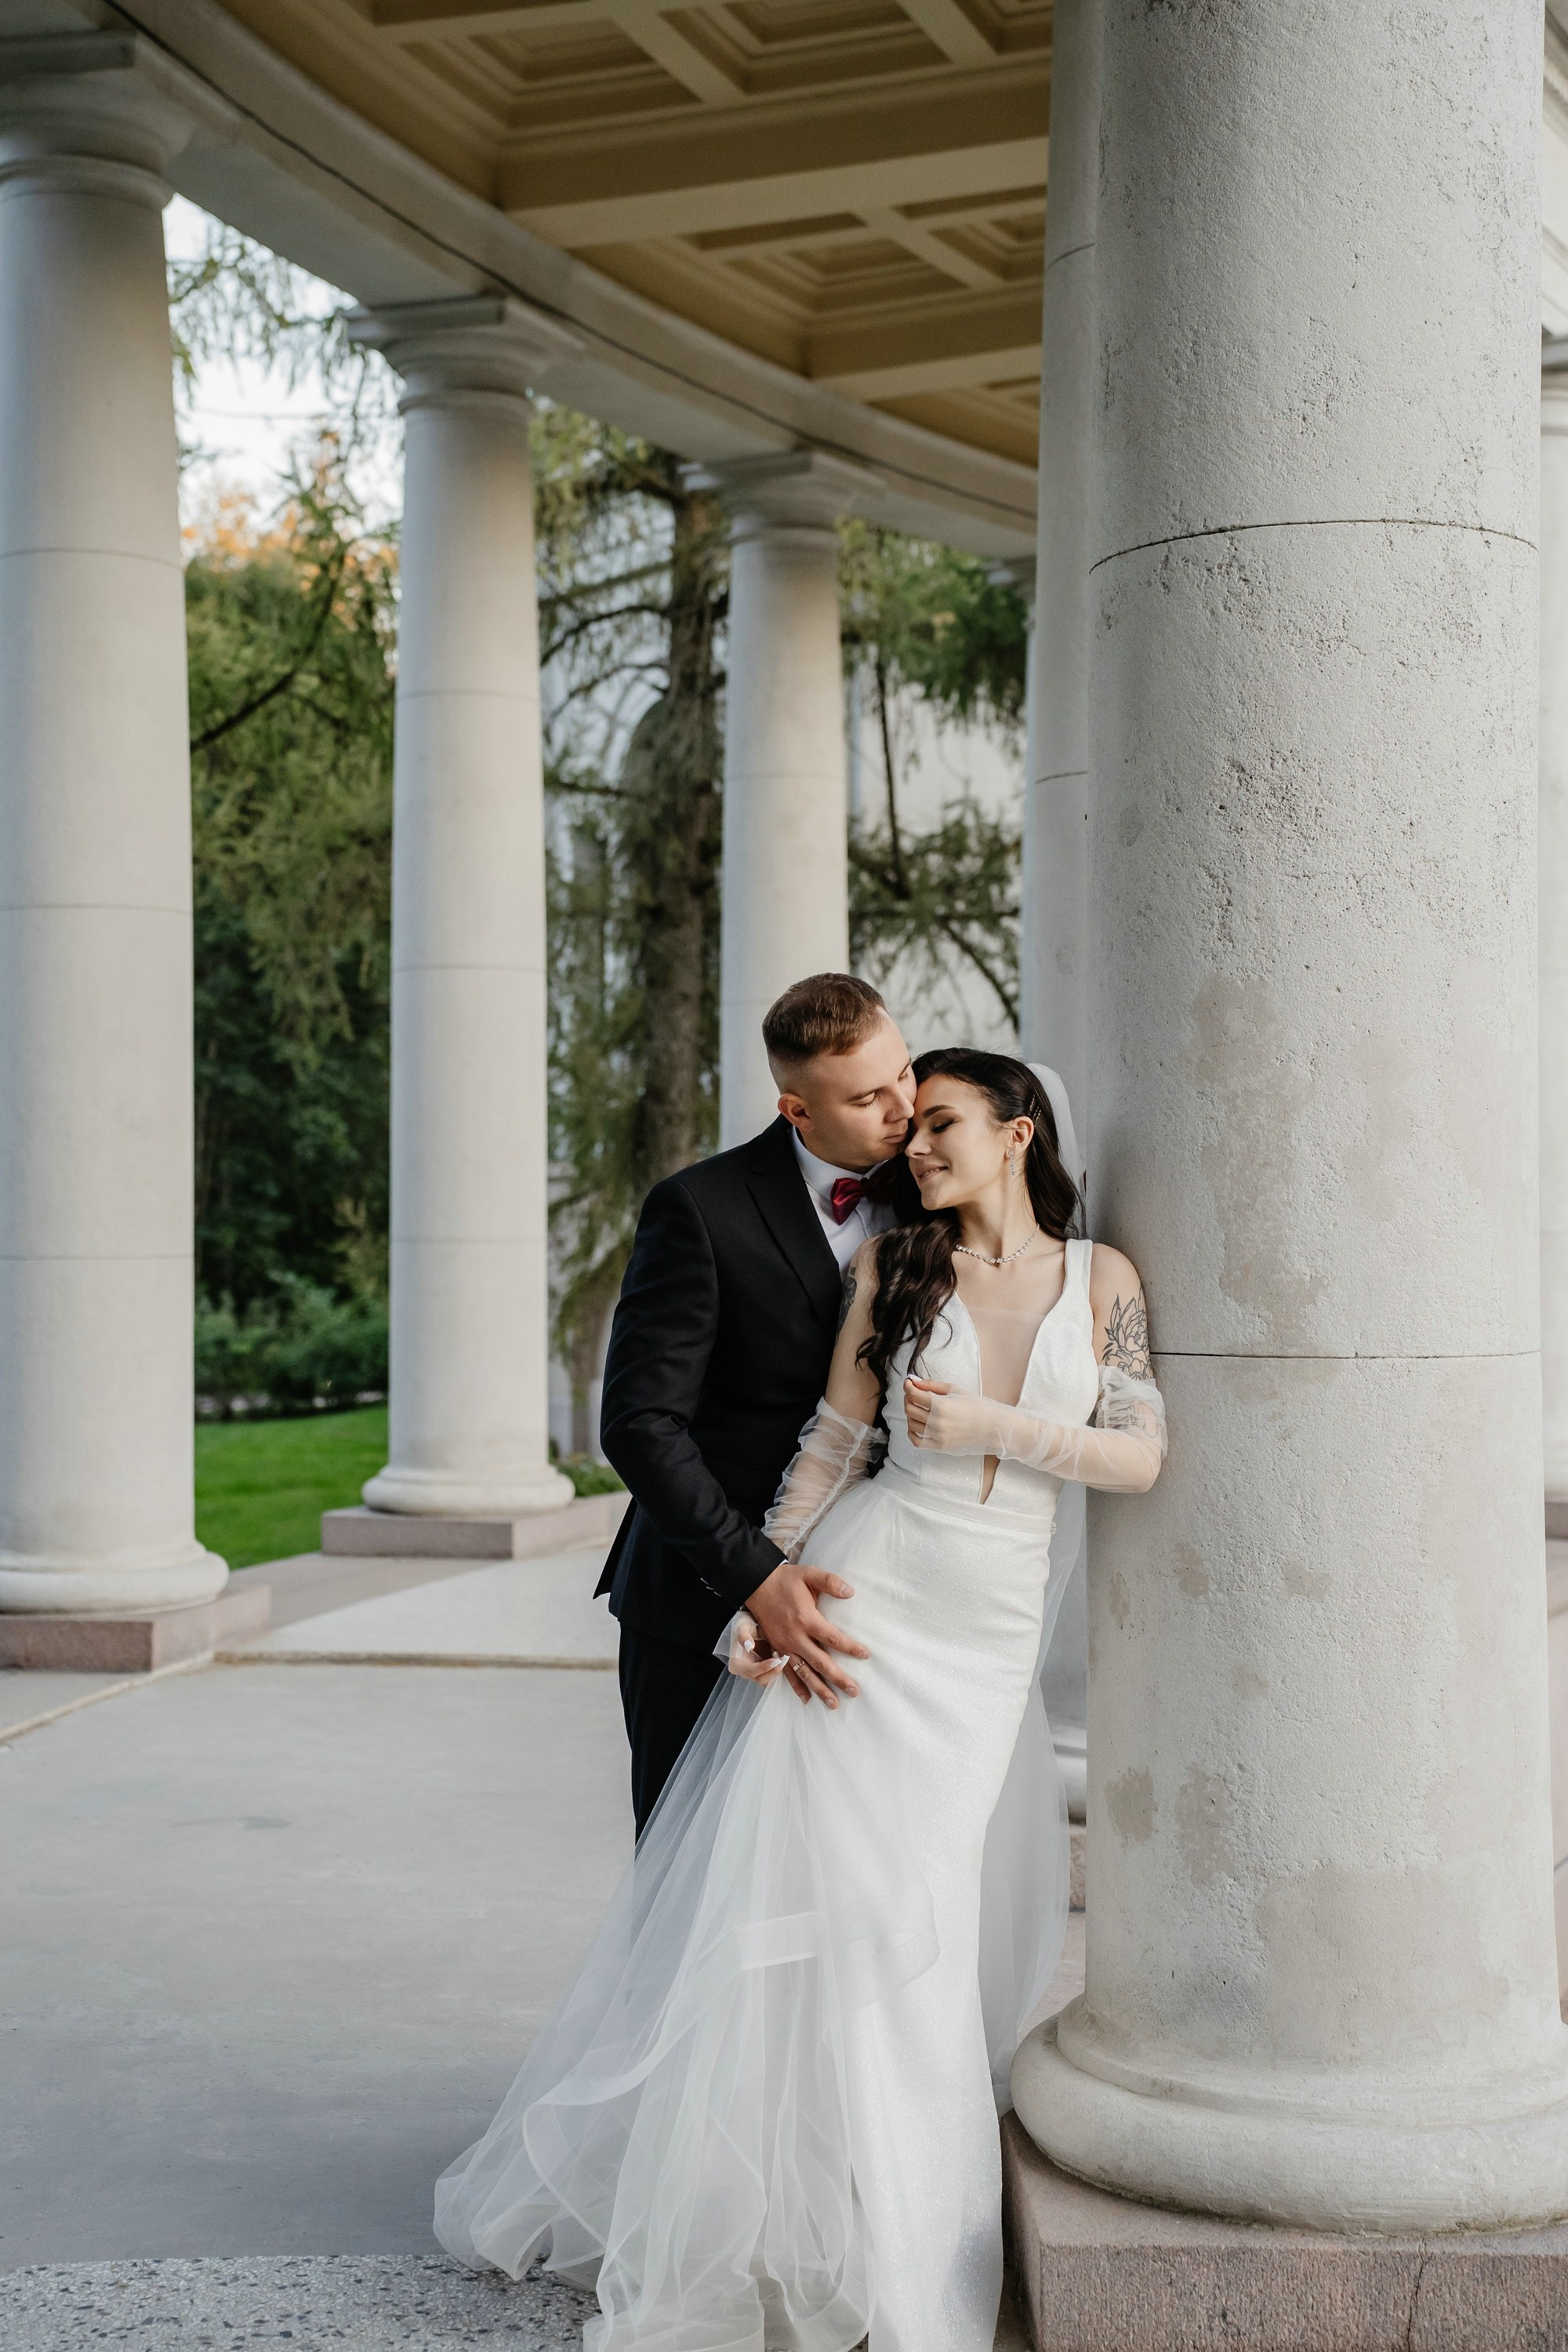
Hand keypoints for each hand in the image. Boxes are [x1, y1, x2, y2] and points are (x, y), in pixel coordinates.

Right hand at [727, 1611, 786, 1684]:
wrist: (755, 1625)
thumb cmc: (746, 1625)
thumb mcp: (743, 1625)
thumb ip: (743, 1635)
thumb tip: (748, 1646)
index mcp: (737, 1664)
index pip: (749, 1671)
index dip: (762, 1668)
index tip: (775, 1660)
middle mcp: (746, 1672)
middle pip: (761, 1679)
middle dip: (773, 1671)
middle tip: (784, 1659)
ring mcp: (757, 1674)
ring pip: (770, 1681)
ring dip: (779, 1672)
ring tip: (786, 1658)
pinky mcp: (767, 1672)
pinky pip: (775, 1676)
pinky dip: (781, 1670)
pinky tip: (786, 1660)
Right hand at [746, 1559, 868, 1708]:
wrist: (756, 1585)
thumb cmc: (785, 1580)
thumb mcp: (808, 1574)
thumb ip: (830, 1582)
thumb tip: (851, 1592)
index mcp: (806, 1619)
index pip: (833, 1638)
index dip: (850, 1648)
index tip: (865, 1655)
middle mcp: (795, 1637)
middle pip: (820, 1662)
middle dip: (838, 1678)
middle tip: (854, 1691)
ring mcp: (784, 1646)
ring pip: (804, 1673)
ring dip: (819, 1689)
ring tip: (834, 1704)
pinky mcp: (775, 1650)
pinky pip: (786, 1673)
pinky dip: (796, 1687)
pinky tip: (807, 1700)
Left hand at [904, 1378, 994, 1453]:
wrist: (990, 1425)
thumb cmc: (975, 1405)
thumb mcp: (954, 1389)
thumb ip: (931, 1385)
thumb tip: (914, 1382)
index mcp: (941, 1405)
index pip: (913, 1395)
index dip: (908, 1386)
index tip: (909, 1383)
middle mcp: (937, 1422)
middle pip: (910, 1409)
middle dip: (908, 1398)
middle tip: (913, 1393)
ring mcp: (937, 1436)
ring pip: (911, 1424)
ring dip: (910, 1414)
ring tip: (918, 1407)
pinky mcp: (939, 1446)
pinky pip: (917, 1441)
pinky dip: (912, 1433)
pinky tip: (916, 1425)